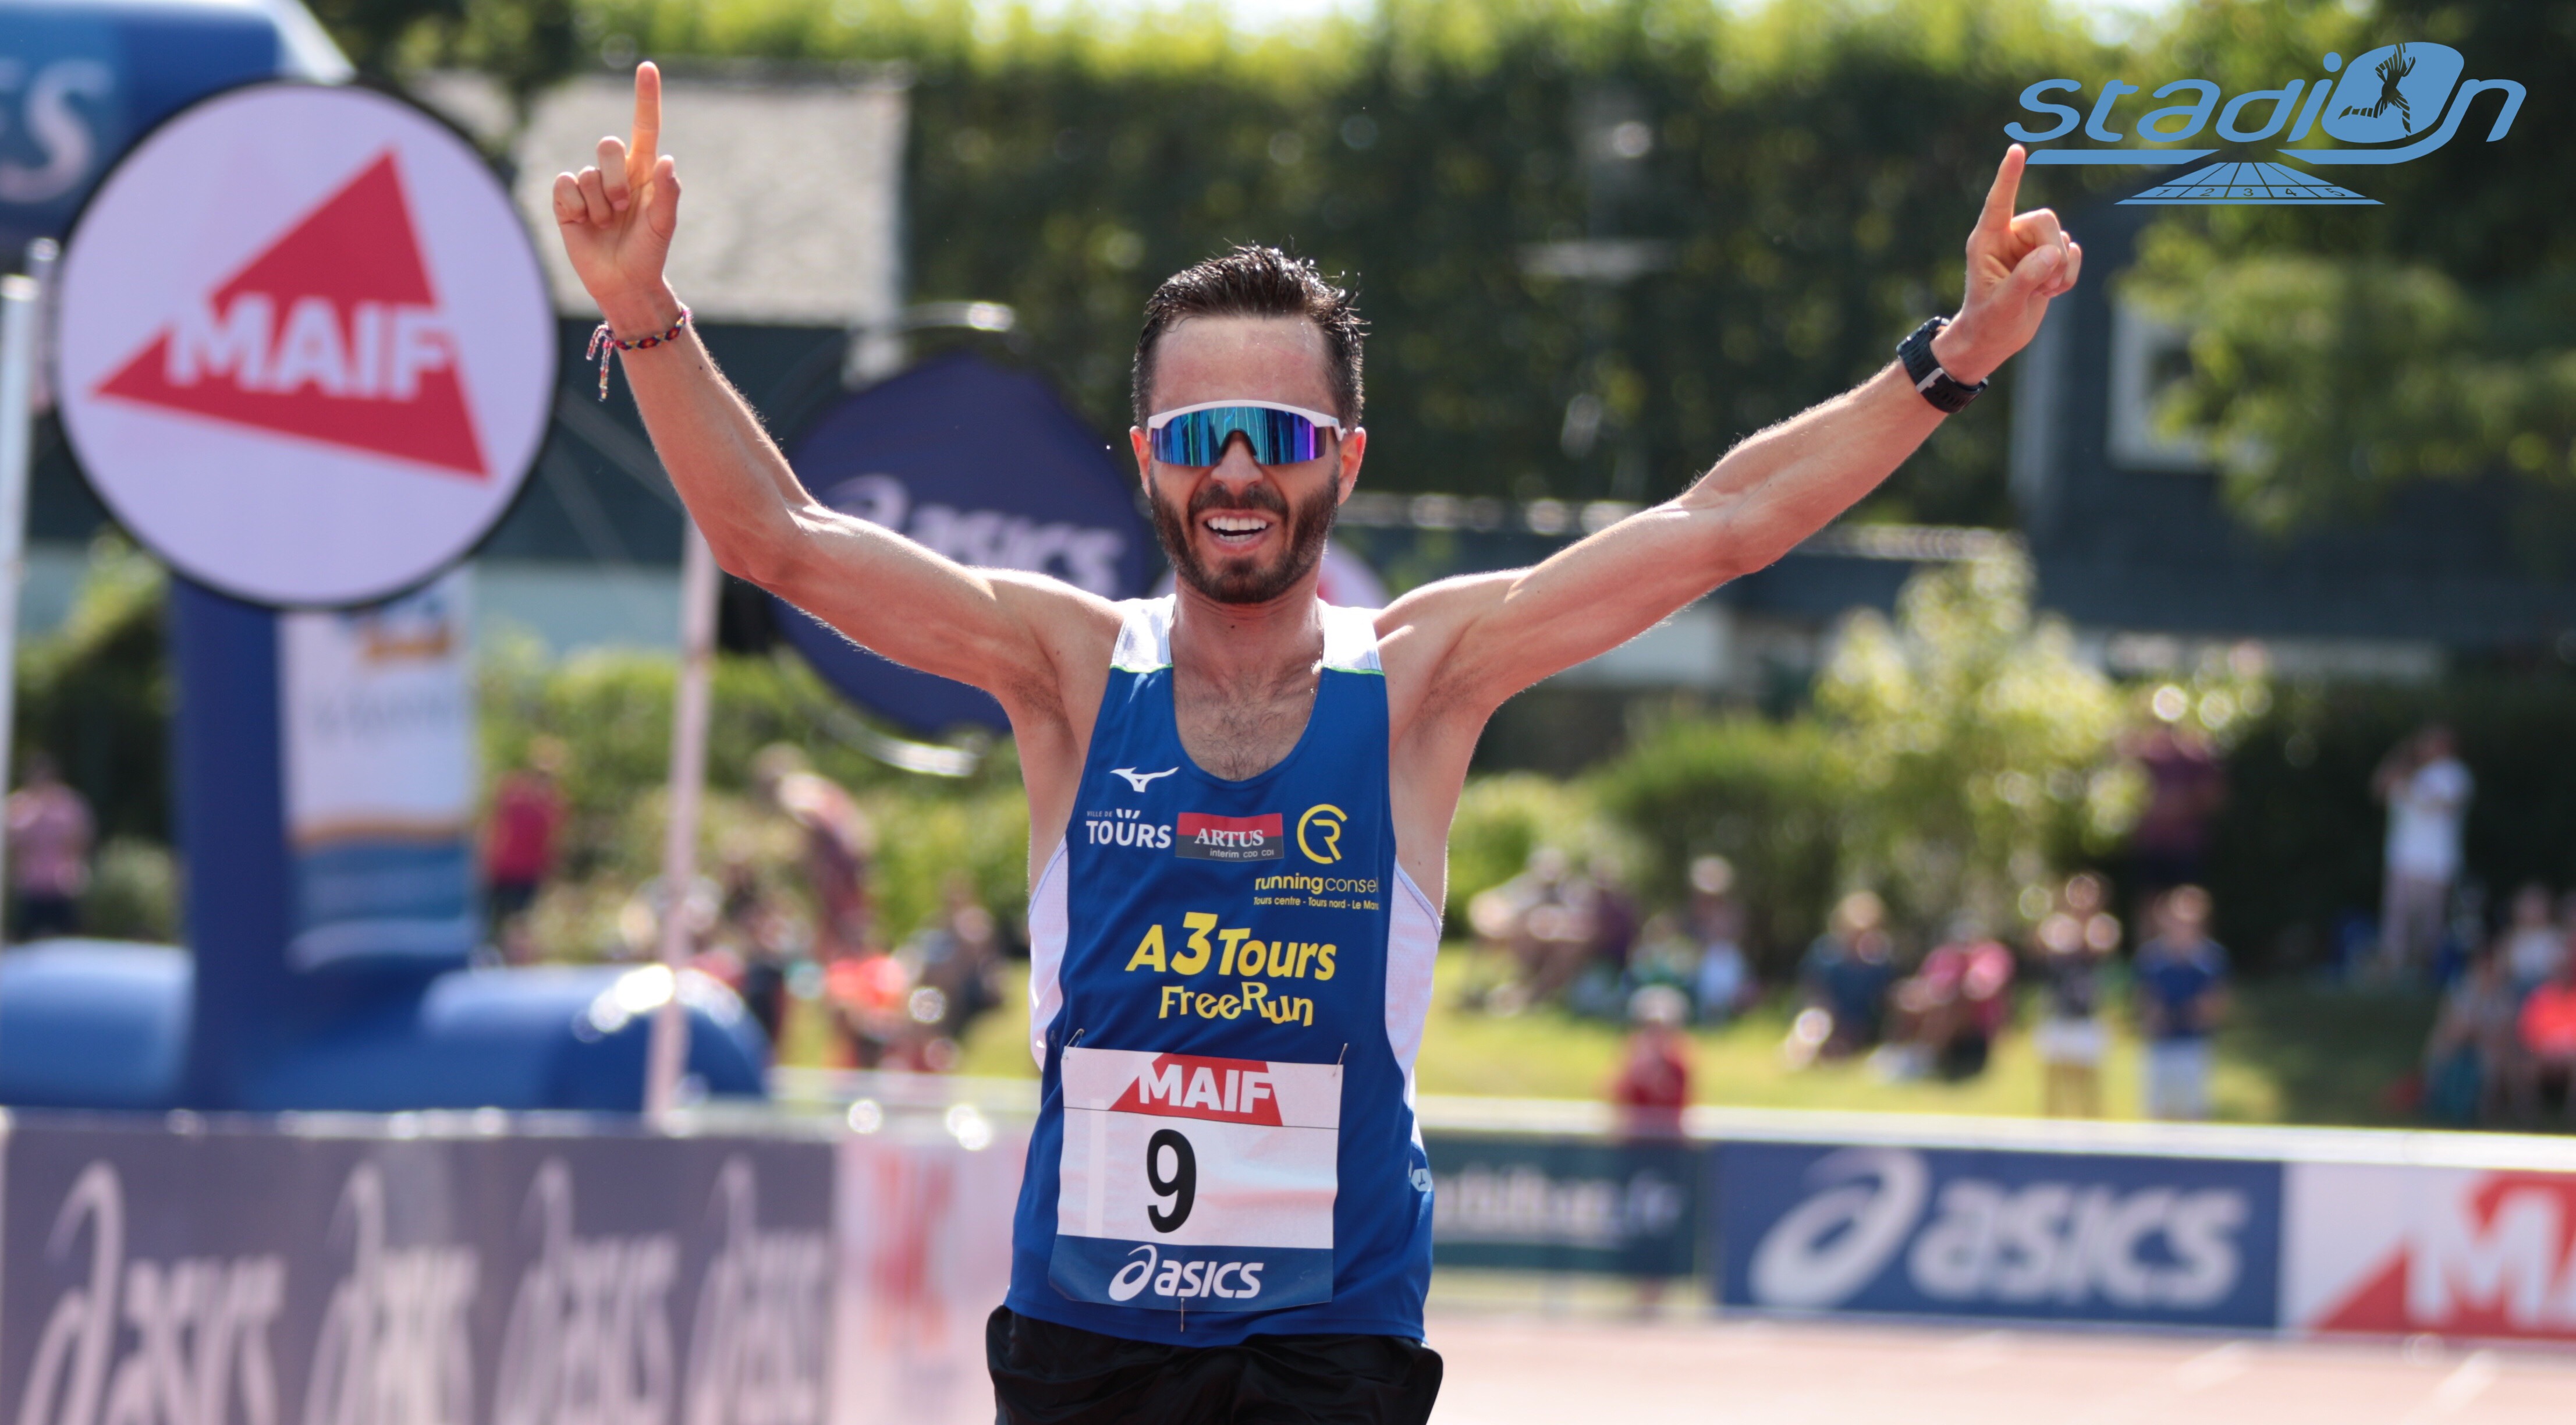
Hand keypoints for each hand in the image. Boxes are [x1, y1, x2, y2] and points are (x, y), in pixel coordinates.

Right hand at [551, 62, 681, 334]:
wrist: (623, 283)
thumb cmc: (649, 254)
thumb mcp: (663, 226)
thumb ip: (667, 193)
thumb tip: (667, 160)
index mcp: (644, 172)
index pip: (644, 127)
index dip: (645, 98)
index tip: (648, 67)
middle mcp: (616, 174)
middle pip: (608, 146)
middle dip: (616, 179)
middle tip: (624, 210)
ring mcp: (590, 187)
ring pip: (587, 173)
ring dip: (600, 203)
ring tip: (607, 225)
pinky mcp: (567, 202)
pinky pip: (565, 186)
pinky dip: (576, 207)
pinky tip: (585, 224)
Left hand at [1932, 144, 2081, 384]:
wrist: (1994, 340)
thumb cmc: (1988, 323)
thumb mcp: (2003, 305)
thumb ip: (2025, 278)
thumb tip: (2053, 253)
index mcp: (1986, 240)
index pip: (1999, 202)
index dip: (2009, 177)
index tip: (2016, 150)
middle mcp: (2009, 237)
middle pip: (2047, 220)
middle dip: (2052, 252)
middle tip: (2044, 284)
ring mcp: (2030, 246)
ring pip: (2063, 238)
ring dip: (2060, 270)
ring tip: (2040, 292)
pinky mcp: (2047, 258)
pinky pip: (2073, 253)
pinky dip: (2068, 275)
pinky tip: (2050, 291)